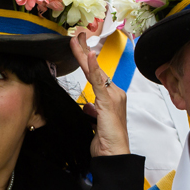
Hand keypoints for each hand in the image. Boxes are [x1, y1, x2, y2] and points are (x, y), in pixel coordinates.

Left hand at [72, 32, 129, 156]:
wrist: (114, 155)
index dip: (86, 60)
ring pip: (95, 71)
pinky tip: (89, 56)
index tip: (78, 47)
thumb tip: (88, 106)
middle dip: (84, 50)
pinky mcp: (108, 102)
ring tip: (76, 40)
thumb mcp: (96, 122)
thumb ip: (93, 111)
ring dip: (84, 54)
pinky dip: (93, 68)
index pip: (96, 74)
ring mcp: (112, 96)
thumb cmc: (107, 141)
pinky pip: (98, 82)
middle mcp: (114, 93)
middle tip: (76, 34)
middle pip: (96, 68)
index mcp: (111, 97)